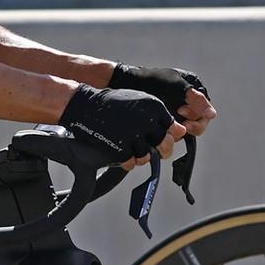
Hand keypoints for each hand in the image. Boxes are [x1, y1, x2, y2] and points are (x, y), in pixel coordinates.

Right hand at [59, 86, 186, 168]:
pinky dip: (126, 161)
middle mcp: (147, 122)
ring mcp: (133, 136)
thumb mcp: (140, 101)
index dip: (169, 136)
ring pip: (148, 157)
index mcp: (155, 108)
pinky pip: (131, 164)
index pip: (175, 130)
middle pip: (167, 146)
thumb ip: (159, 115)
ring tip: (132, 148)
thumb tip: (179, 132)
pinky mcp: (120, 149)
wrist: (85, 105)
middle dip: (162, 151)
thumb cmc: (113, 103)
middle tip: (155, 150)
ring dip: (141, 156)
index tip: (162, 137)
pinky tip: (120, 151)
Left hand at [108, 64, 216, 137]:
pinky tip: (161, 133)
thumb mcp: (176, 87)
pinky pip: (173, 133)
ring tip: (167, 128)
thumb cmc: (152, 81)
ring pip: (185, 130)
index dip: (197, 117)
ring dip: (178, 132)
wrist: (127, 85)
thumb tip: (213, 115)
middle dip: (190, 126)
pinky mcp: (165, 121)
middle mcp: (187, 102)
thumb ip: (196, 99)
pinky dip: (169, 135)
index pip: (205, 112)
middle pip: (198, 123)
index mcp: (194, 90)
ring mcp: (176, 113)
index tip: (182, 113)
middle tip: (178, 125)